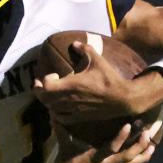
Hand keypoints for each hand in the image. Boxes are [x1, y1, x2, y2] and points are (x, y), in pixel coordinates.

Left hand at [34, 42, 162, 121]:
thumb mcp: (98, 60)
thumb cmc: (109, 79)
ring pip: (51, 109)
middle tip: (41, 84)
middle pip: (44, 99)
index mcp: (71, 85)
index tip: (53, 74)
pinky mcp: (79, 118)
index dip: (45, 79)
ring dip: (47, 102)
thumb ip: (85, 49)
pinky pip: (61, 119)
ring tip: (49, 95)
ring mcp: (73, 110)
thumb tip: (74, 43)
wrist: (121, 99)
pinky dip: (55, 114)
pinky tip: (58, 108)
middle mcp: (69, 99)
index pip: (47, 85)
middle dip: (40, 91)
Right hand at [50, 121, 158, 162]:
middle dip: (139, 144)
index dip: (120, 137)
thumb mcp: (63, 149)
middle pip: (127, 156)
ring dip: (143, 153)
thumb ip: (61, 132)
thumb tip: (54, 115)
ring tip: (154, 145)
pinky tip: (146, 154)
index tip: (129, 125)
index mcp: (95, 157)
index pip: (110, 147)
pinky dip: (138, 160)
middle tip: (148, 132)